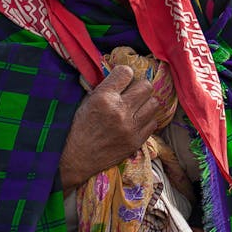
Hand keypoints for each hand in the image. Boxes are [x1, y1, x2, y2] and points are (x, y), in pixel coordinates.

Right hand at [59, 64, 159, 190]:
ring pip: (154, 103)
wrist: (77, 158)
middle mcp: (119, 110)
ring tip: (136, 107)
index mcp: (103, 97)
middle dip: (139, 87)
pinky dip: (146, 120)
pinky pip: (153, 122)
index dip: (125, 74)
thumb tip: (123, 76)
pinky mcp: (136, 141)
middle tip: (132, 93)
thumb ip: (105, 88)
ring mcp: (130, 127)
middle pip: (146, 86)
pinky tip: (136, 121)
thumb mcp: (86, 101)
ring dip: (146, 103)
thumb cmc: (79, 127)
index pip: (126, 72)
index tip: (122, 79)